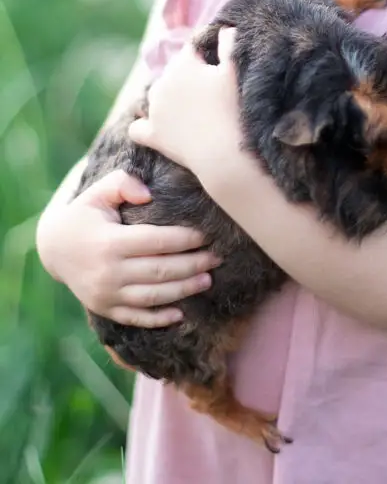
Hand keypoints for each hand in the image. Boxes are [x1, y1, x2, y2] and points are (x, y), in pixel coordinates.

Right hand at [36, 170, 220, 326]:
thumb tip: (148, 193)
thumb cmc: (84, 214)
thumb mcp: (96, 192)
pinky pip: (136, 318)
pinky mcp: (105, 308)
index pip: (157, 241)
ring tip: (208, 279)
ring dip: (183, 290)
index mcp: (110, 242)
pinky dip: (158, 318)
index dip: (185, 239)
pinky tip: (180, 313)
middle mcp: (109, 272)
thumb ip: (122, 183)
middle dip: (193, 265)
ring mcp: (107, 294)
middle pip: (160, 271)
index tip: (207, 234)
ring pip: (153, 296)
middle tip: (218, 257)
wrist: (53, 248)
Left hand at [128, 28, 242, 180]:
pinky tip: (158, 128)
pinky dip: (145, 126)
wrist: (224, 154)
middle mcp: (163, 83)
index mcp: (183, 64)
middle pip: (174, 72)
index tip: (221, 58)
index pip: (193, 47)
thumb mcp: (235, 70)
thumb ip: (230, 44)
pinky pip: (138, 128)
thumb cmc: (234, 109)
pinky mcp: (153, 135)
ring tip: (190, 108)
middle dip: (189, 75)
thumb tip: (224, 28)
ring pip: (155, 96)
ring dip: (168, 97)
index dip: (207, 51)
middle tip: (211, 88)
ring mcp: (155, 111)